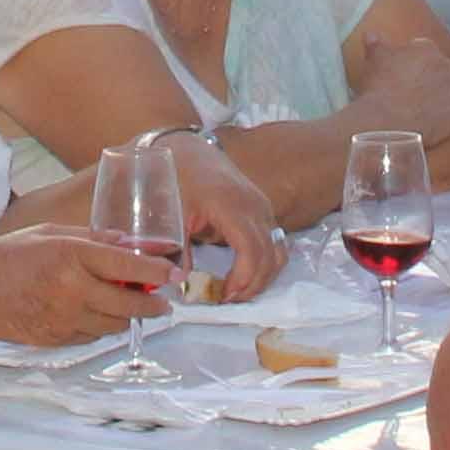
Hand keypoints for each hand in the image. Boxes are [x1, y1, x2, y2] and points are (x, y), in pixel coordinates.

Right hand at [0, 229, 172, 348]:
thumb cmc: (5, 258)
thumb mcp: (47, 233)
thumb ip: (89, 238)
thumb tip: (125, 243)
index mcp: (71, 256)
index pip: (127, 265)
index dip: (157, 270)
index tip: (174, 272)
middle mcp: (72, 289)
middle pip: (130, 302)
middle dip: (153, 303)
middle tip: (164, 300)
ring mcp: (66, 318)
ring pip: (116, 324)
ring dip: (130, 316)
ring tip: (135, 306)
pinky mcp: (59, 338)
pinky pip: (94, 335)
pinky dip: (104, 326)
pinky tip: (101, 314)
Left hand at [160, 149, 283, 299]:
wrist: (188, 150)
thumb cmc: (178, 176)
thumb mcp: (171, 212)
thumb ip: (177, 248)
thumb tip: (180, 281)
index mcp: (233, 205)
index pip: (252, 249)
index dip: (244, 278)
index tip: (225, 295)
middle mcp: (256, 206)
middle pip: (269, 256)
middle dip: (252, 284)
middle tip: (228, 299)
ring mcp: (263, 208)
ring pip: (277, 252)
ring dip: (262, 277)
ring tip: (236, 292)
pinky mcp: (263, 212)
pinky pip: (274, 244)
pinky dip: (265, 264)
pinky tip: (244, 276)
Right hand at [360, 32, 449, 134]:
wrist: (386, 119)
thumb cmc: (377, 87)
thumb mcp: (374, 60)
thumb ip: (376, 44)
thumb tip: (372, 33)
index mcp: (425, 48)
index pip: (422, 49)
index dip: (412, 61)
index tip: (403, 71)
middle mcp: (444, 65)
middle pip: (440, 68)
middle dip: (430, 78)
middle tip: (413, 92)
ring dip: (448, 94)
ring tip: (438, 104)